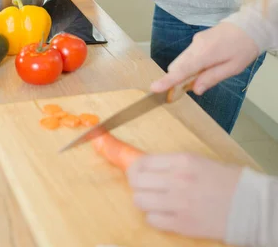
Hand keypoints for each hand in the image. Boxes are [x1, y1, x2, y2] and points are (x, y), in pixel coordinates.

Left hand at [127, 153, 241, 239]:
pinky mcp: (182, 225)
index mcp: (182, 161)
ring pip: (140, 201)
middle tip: (143, 187)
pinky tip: (164, 214)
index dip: (135, 167)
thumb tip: (148, 166)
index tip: (136, 171)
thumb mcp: (197, 161)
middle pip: (137, 181)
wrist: (249, 205)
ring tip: (154, 201)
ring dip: (144, 201)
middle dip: (137, 183)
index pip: (143, 162)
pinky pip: (153, 220)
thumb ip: (172, 163)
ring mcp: (178, 203)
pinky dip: (154, 217)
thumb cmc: (227, 180)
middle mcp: (177, 180)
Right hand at [150, 22, 259, 95]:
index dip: (167, 80)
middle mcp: (195, 46)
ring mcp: (196, 41)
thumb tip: (195, 90)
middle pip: (177, 65)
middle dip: (177, 78)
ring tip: (204, 76)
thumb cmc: (243, 48)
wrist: (249, 25)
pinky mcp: (198, 39)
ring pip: (181, 60)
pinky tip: (205, 67)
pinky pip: (188, 55)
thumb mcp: (232, 68)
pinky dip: (190, 64)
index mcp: (204, 54)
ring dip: (185, 71)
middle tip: (190, 89)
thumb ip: (211, 78)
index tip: (154, 88)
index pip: (181, 70)